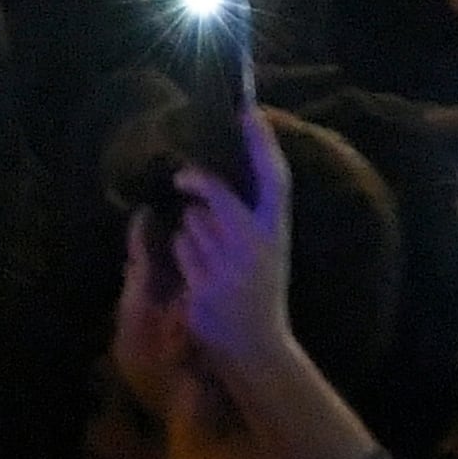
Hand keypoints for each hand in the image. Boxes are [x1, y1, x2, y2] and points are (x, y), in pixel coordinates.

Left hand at [165, 102, 298, 374]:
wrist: (257, 347)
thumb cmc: (262, 290)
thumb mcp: (270, 249)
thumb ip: (253, 215)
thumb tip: (219, 174)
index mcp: (277, 232)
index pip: (275, 179)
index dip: (263, 143)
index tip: (248, 111)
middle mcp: (256, 246)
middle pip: (216, 193)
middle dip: (195, 182)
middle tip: (183, 179)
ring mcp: (229, 268)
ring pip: (191, 222)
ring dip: (191, 228)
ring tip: (209, 252)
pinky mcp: (204, 286)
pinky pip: (181, 249)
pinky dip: (183, 253)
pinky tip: (199, 271)